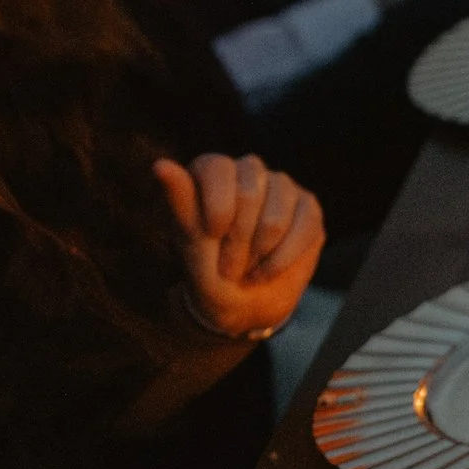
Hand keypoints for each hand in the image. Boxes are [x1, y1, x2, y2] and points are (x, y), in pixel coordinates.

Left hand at [155, 153, 323, 342]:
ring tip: (248, 268)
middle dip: (237, 240)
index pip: (217, 167)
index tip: (212, 235)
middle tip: (228, 265)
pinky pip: (303, 226)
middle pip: (249, 192)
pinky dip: (283, 258)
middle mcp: (248, 170)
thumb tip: (160, 164)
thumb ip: (180, 200)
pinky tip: (269, 270)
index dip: (217, 206)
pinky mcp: (308, 207)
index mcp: (212, 170)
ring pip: (276, 215)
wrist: (241, 304)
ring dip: (259, 253)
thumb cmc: (208, 269)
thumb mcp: (189, 239)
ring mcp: (282, 186)